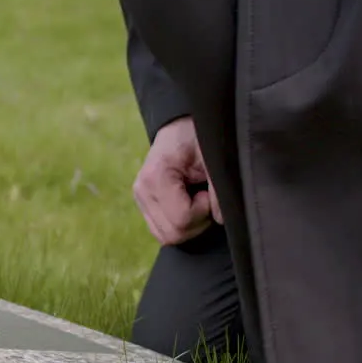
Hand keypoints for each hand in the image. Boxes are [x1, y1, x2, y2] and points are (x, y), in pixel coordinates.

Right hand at [132, 116, 223, 245]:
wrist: (181, 126)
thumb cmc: (198, 135)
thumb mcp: (214, 156)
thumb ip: (219, 188)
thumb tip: (221, 219)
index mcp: (155, 177)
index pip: (181, 219)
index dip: (203, 210)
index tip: (208, 191)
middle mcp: (142, 191)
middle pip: (173, 234)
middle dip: (197, 221)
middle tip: (205, 197)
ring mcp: (140, 200)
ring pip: (166, 236)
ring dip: (189, 225)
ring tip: (197, 200)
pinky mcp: (145, 205)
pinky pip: (162, 231)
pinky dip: (180, 224)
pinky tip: (188, 204)